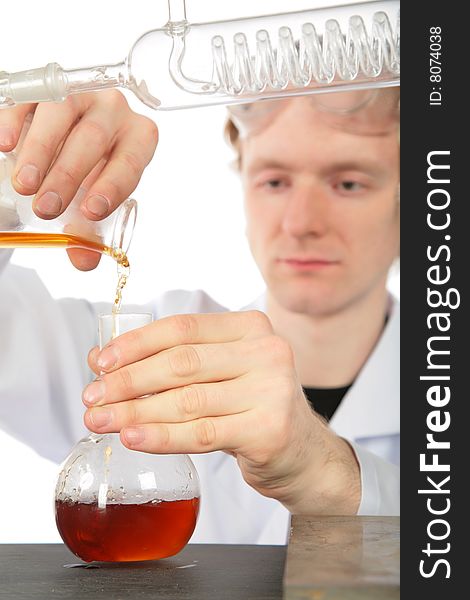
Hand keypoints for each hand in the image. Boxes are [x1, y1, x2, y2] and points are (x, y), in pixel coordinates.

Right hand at [0, 92, 157, 269]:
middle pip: (93, 139)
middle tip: (46, 207)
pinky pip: (31, 95)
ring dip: (41, 151)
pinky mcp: (46, 84)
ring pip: (61, 113)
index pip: (130, 163)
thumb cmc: (91, 171)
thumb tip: (84, 260)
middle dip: (68, 175)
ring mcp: (80, 93)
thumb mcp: (94, 199)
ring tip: (25, 184)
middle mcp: (114, 110)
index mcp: (138, 139)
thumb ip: (89, 230)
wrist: (71, 137)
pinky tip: (5, 144)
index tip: (90, 211)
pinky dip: (15, 120)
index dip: (112, 187)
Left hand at [83, 311, 360, 514]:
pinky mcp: (270, 430)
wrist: (303, 452)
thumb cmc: (253, 407)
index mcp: (251, 327)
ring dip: (136, 412)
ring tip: (101, 421)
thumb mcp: (220, 374)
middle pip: (182, 363)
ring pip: (188, 400)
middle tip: (92, 398)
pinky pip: (203, 433)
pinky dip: (162, 437)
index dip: (136, 343)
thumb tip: (102, 361)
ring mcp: (273, 390)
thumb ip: (171, 363)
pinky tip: (133, 439)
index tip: (100, 363)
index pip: (183, 327)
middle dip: (129, 381)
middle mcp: (267, 351)